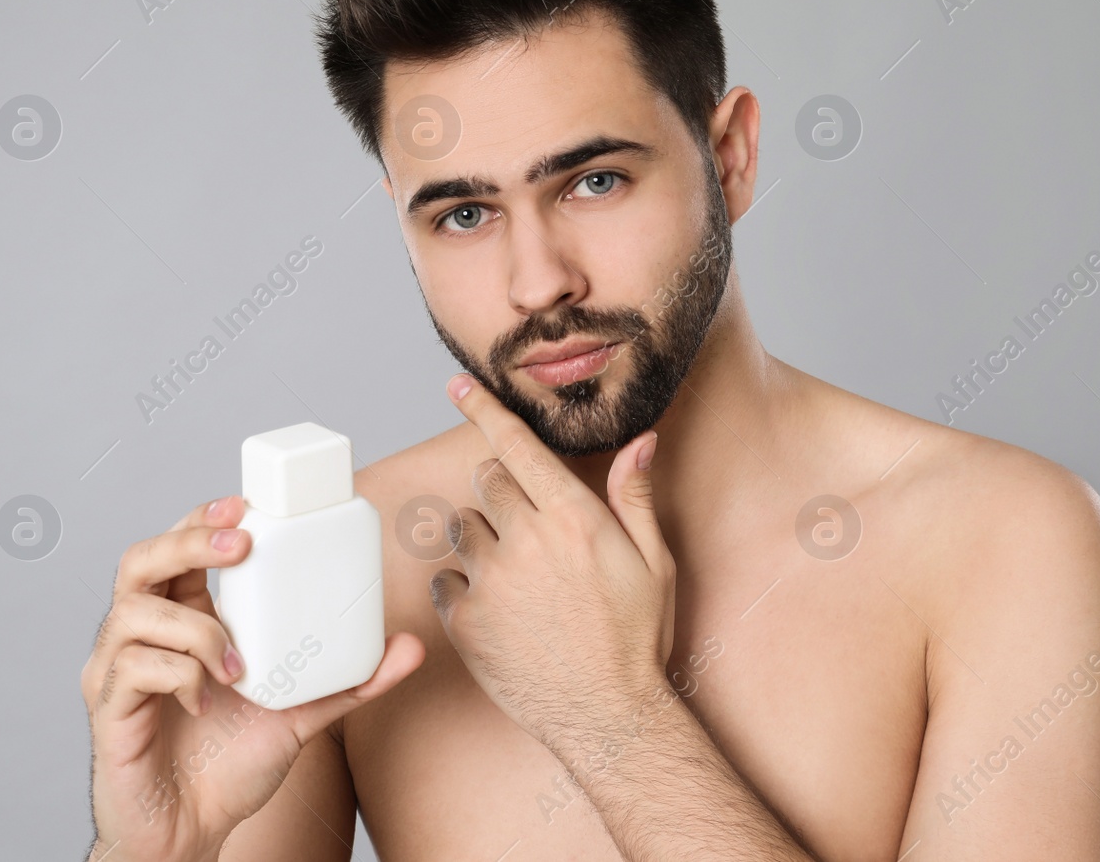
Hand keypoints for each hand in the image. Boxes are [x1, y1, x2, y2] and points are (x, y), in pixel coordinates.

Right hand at [82, 494, 423, 861]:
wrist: (190, 834)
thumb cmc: (230, 767)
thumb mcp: (303, 715)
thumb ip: (351, 681)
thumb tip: (411, 647)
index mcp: (185, 621)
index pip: (180, 551)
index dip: (202, 520)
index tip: (247, 508)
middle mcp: (144, 636)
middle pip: (141, 559)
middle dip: (188, 541)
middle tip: (241, 546)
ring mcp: (118, 669)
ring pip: (135, 610)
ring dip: (197, 630)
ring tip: (236, 668)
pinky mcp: (107, 708)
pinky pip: (134, 667)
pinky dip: (179, 676)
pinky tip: (205, 702)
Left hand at [431, 372, 676, 758]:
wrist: (607, 716)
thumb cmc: (636, 639)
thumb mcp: (653, 563)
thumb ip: (635, 497)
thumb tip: (641, 440)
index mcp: (572, 517)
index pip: (516, 445)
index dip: (483, 408)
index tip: (458, 383)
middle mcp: (526, 539)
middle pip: (487, 479)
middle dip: (503, 490)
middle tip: (532, 529)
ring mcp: (490, 580)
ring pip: (462, 526)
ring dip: (482, 538)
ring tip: (518, 575)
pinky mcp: (464, 620)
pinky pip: (445, 579)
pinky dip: (462, 585)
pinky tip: (498, 609)